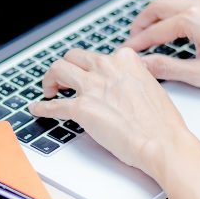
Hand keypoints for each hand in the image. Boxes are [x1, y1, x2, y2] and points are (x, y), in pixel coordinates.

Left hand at [28, 47, 199, 181]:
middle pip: (73, 57)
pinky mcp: (81, 108)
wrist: (162, 142)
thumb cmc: (161, 122)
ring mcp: (92, 86)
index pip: (97, 56)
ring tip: (49, 90)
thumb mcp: (151, 85)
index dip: (89, 68)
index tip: (87, 75)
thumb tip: (123, 83)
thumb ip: (133, 78)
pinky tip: (37, 109)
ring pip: (58, 69)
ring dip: (50, 79)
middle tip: (63, 81)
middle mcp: (106, 68)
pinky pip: (54, 105)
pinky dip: (42, 107)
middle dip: (65, 68)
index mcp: (125, 60)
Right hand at [123, 0, 199, 94]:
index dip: (137, 43)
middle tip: (133, 37)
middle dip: (142, 21)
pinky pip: (192, 4)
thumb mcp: (199, 74)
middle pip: (160, 6)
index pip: (155, 31)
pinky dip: (176, 14)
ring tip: (150, 32)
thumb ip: (166, 68)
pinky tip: (176, 29)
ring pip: (176, 2)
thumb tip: (144, 65)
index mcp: (194, 20)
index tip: (127, 52)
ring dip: (159, 15)